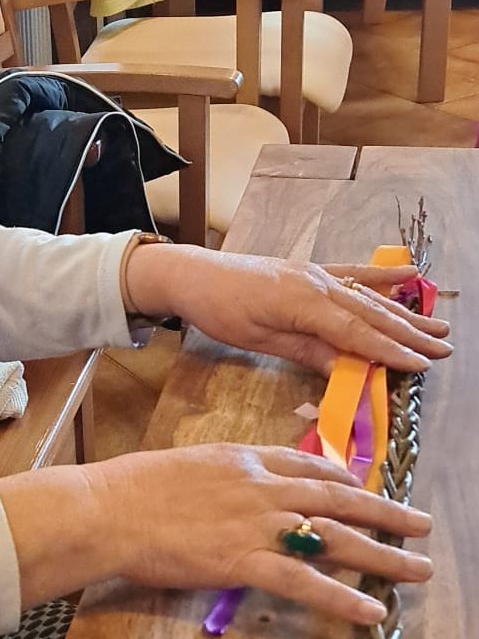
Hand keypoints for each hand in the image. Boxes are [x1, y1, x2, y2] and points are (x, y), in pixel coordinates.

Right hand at [0, 444, 431, 624]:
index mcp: (243, 460)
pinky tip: (371, 612)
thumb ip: (216, 478)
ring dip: (383, 555)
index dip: (343, 478)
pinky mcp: (243, 561)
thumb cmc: (127, 489)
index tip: (365, 487)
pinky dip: (340, 597)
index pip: (307, 466)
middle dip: (385, 512)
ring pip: (334, 538)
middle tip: (422, 525)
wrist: (105, 509)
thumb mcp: (180, 466)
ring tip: (419, 570)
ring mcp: (256, 524)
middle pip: (338, 498)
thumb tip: (225, 492)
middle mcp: (261, 487)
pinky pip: (303, 582)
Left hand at [124, 242, 450, 375]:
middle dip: (409, 334)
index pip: (357, 333)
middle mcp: (318, 285)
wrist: (194, 274)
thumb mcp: (261, 340)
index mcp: (304, 305)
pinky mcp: (310, 270)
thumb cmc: (220, 311)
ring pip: (368, 296)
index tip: (421, 365)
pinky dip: (380, 275)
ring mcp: (316, 274)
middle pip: (371, 314)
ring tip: (438, 324)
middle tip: (443, 349)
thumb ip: (307, 351)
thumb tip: (348, 369)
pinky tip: (408, 273)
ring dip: (404, 311)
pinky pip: (352, 273)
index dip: (390, 351)